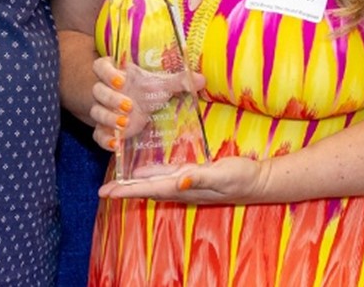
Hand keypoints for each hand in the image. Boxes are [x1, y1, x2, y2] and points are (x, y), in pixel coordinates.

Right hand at [90, 55, 203, 152]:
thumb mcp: (162, 85)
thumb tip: (201, 79)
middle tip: (129, 106)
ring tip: (126, 124)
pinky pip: (97, 134)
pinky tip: (116, 143)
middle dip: (111, 99)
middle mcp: (105, 90)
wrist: (138, 108)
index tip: (121, 80)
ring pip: (96, 112)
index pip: (101, 66)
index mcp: (116, 73)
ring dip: (109, 118)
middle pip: (97, 90)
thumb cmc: (147, 92)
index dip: (107, 73)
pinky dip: (104, 140)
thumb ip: (178, 81)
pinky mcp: (104, 129)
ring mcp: (102, 110)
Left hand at [98, 155, 266, 204]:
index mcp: (185, 188)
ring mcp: (187, 183)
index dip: (128, 191)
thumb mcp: (223, 175)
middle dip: (124, 190)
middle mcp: (182, 188)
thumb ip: (200, 178)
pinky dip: (151, 173)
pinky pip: (166, 175)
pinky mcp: (193, 175)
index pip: (150, 190)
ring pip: (154, 183)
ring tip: (115, 182)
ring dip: (135, 184)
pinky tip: (142, 171)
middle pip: (147, 189)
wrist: (261, 180)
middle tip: (102, 190)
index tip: (107, 193)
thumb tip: (179, 183)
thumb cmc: (243, 177)